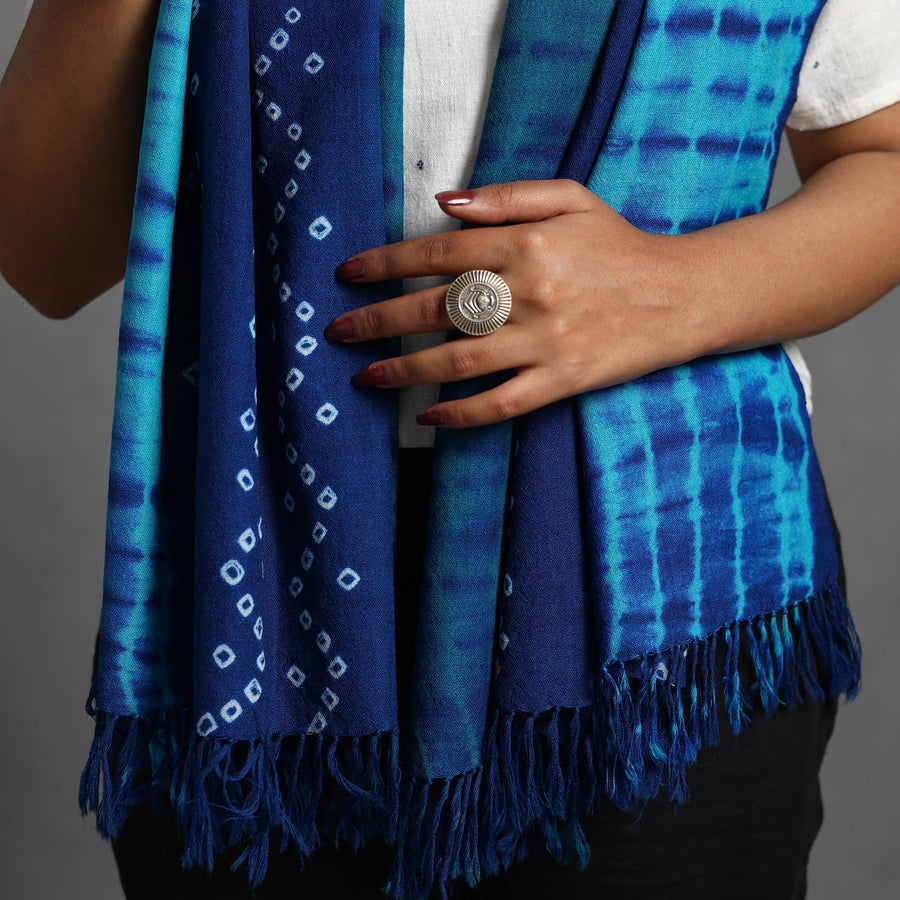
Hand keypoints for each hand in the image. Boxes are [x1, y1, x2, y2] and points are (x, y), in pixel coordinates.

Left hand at [325, 179, 708, 427]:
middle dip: (377, 321)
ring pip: (457, 361)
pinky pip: (501, 404)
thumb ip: (505, 197)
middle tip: (338, 332)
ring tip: (366, 376)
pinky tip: (428, 416)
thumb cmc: (619, 245)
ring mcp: (545, 341)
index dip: (384, 265)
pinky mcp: (563, 380)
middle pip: (434, 309)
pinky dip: (461, 414)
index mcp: (526, 244)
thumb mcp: (570, 198)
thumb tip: (441, 203)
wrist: (681, 294)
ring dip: (404, 370)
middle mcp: (529, 292)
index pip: (436, 254)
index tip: (348, 276)